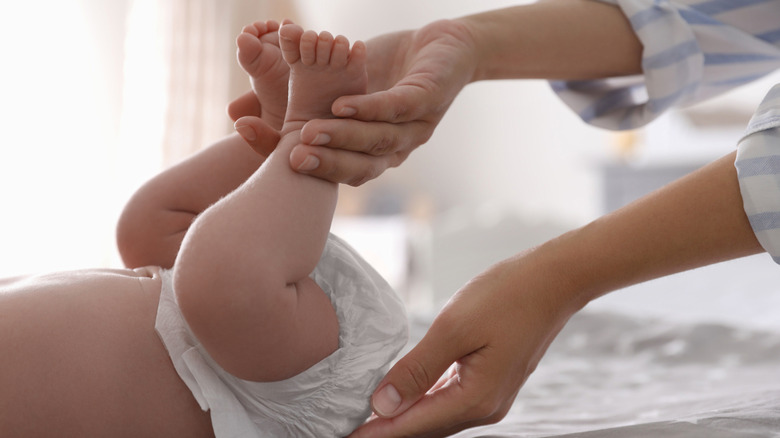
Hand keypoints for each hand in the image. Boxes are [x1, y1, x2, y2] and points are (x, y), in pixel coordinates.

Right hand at [231, 19, 478, 185]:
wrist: (444, 48)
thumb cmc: (384, 71)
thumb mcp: (332, 87)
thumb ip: (292, 100)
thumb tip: (235, 116)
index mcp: (370, 152)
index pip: (332, 168)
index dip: (300, 165)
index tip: (264, 154)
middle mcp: (393, 149)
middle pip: (359, 167)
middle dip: (324, 165)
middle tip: (291, 162)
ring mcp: (412, 127)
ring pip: (376, 140)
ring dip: (343, 139)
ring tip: (310, 134)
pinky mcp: (427, 98)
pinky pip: (397, 107)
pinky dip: (369, 108)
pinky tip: (343, 104)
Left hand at [349, 250, 583, 436]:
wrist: (555, 280)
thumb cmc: (507, 295)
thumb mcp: (454, 328)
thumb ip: (417, 369)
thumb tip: (383, 404)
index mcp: (476, 399)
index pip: (414, 426)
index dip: (377, 432)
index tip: (345, 435)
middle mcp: (486, 407)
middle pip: (426, 428)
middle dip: (387, 429)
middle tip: (348, 427)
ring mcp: (492, 396)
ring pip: (437, 416)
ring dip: (404, 418)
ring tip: (368, 416)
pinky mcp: (492, 381)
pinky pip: (450, 401)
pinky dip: (423, 402)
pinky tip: (404, 397)